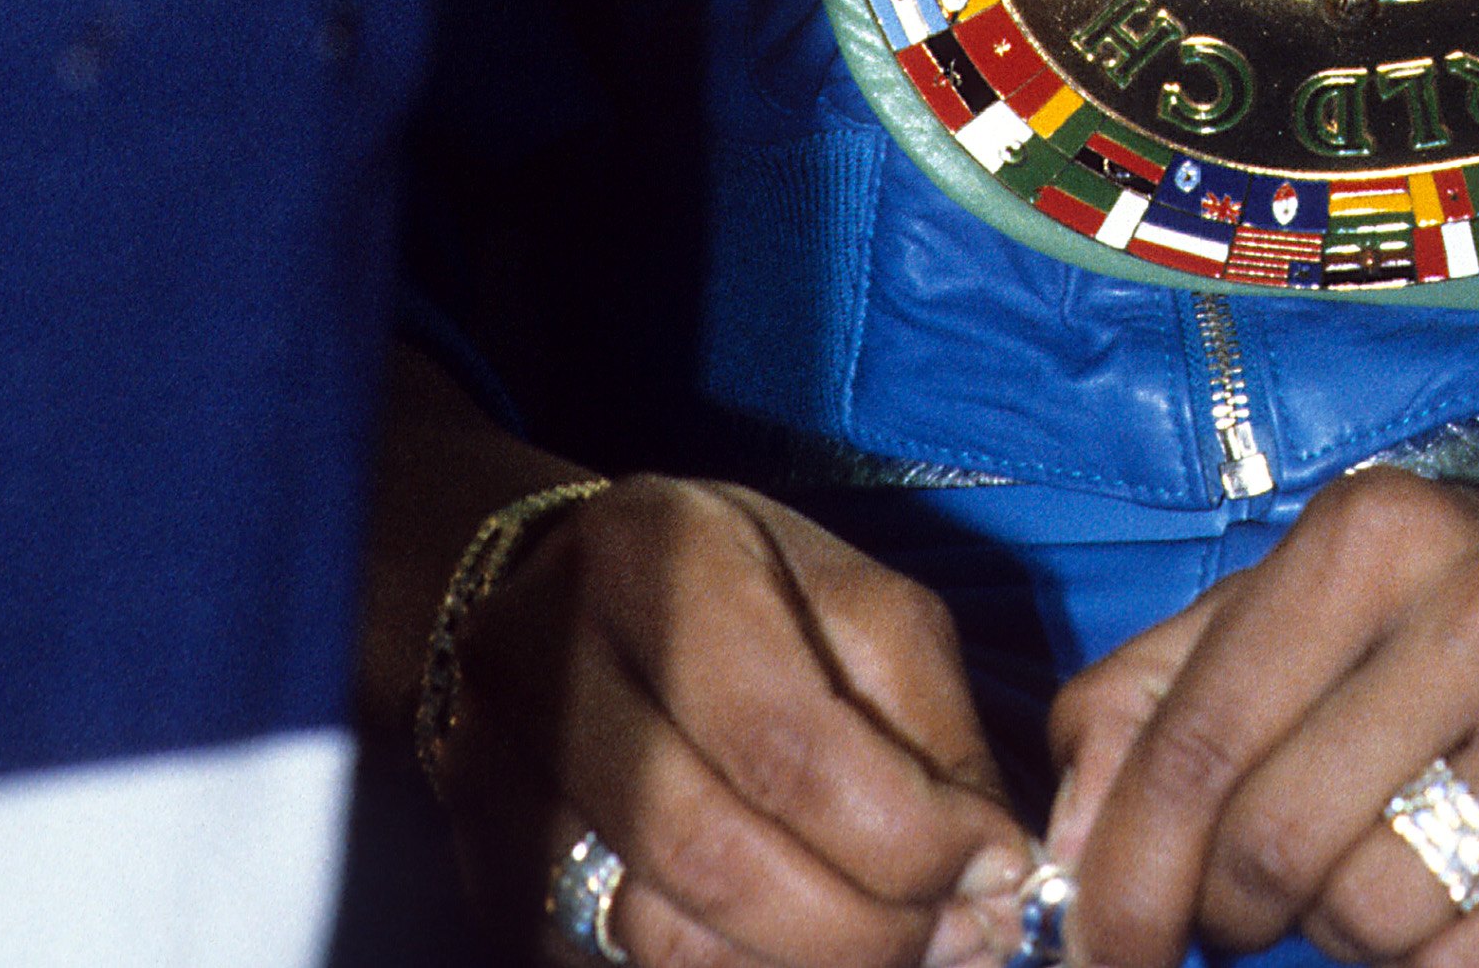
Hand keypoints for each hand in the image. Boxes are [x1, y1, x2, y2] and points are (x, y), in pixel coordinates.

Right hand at [435, 473, 1032, 967]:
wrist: (546, 592)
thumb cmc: (727, 584)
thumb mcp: (848, 598)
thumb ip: (928, 721)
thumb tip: (996, 868)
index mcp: (653, 552)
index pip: (784, 738)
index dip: (904, 835)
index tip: (996, 875)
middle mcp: (546, 655)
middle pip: (714, 856)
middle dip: (863, 929)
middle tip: (960, 941)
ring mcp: (492, 774)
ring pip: (659, 939)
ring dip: (803, 967)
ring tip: (895, 949)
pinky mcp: (482, 870)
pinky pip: (618, 967)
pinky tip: (796, 949)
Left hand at [1045, 467, 1478, 967]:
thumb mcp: (1317, 607)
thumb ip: (1165, 693)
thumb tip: (1062, 839)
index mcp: (1373, 533)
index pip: (1195, 740)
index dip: (1125, 878)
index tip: (1099, 951)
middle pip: (1274, 849)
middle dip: (1236, 915)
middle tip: (1256, 907)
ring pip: (1371, 925)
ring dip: (1349, 941)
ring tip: (1394, 868)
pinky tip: (1469, 906)